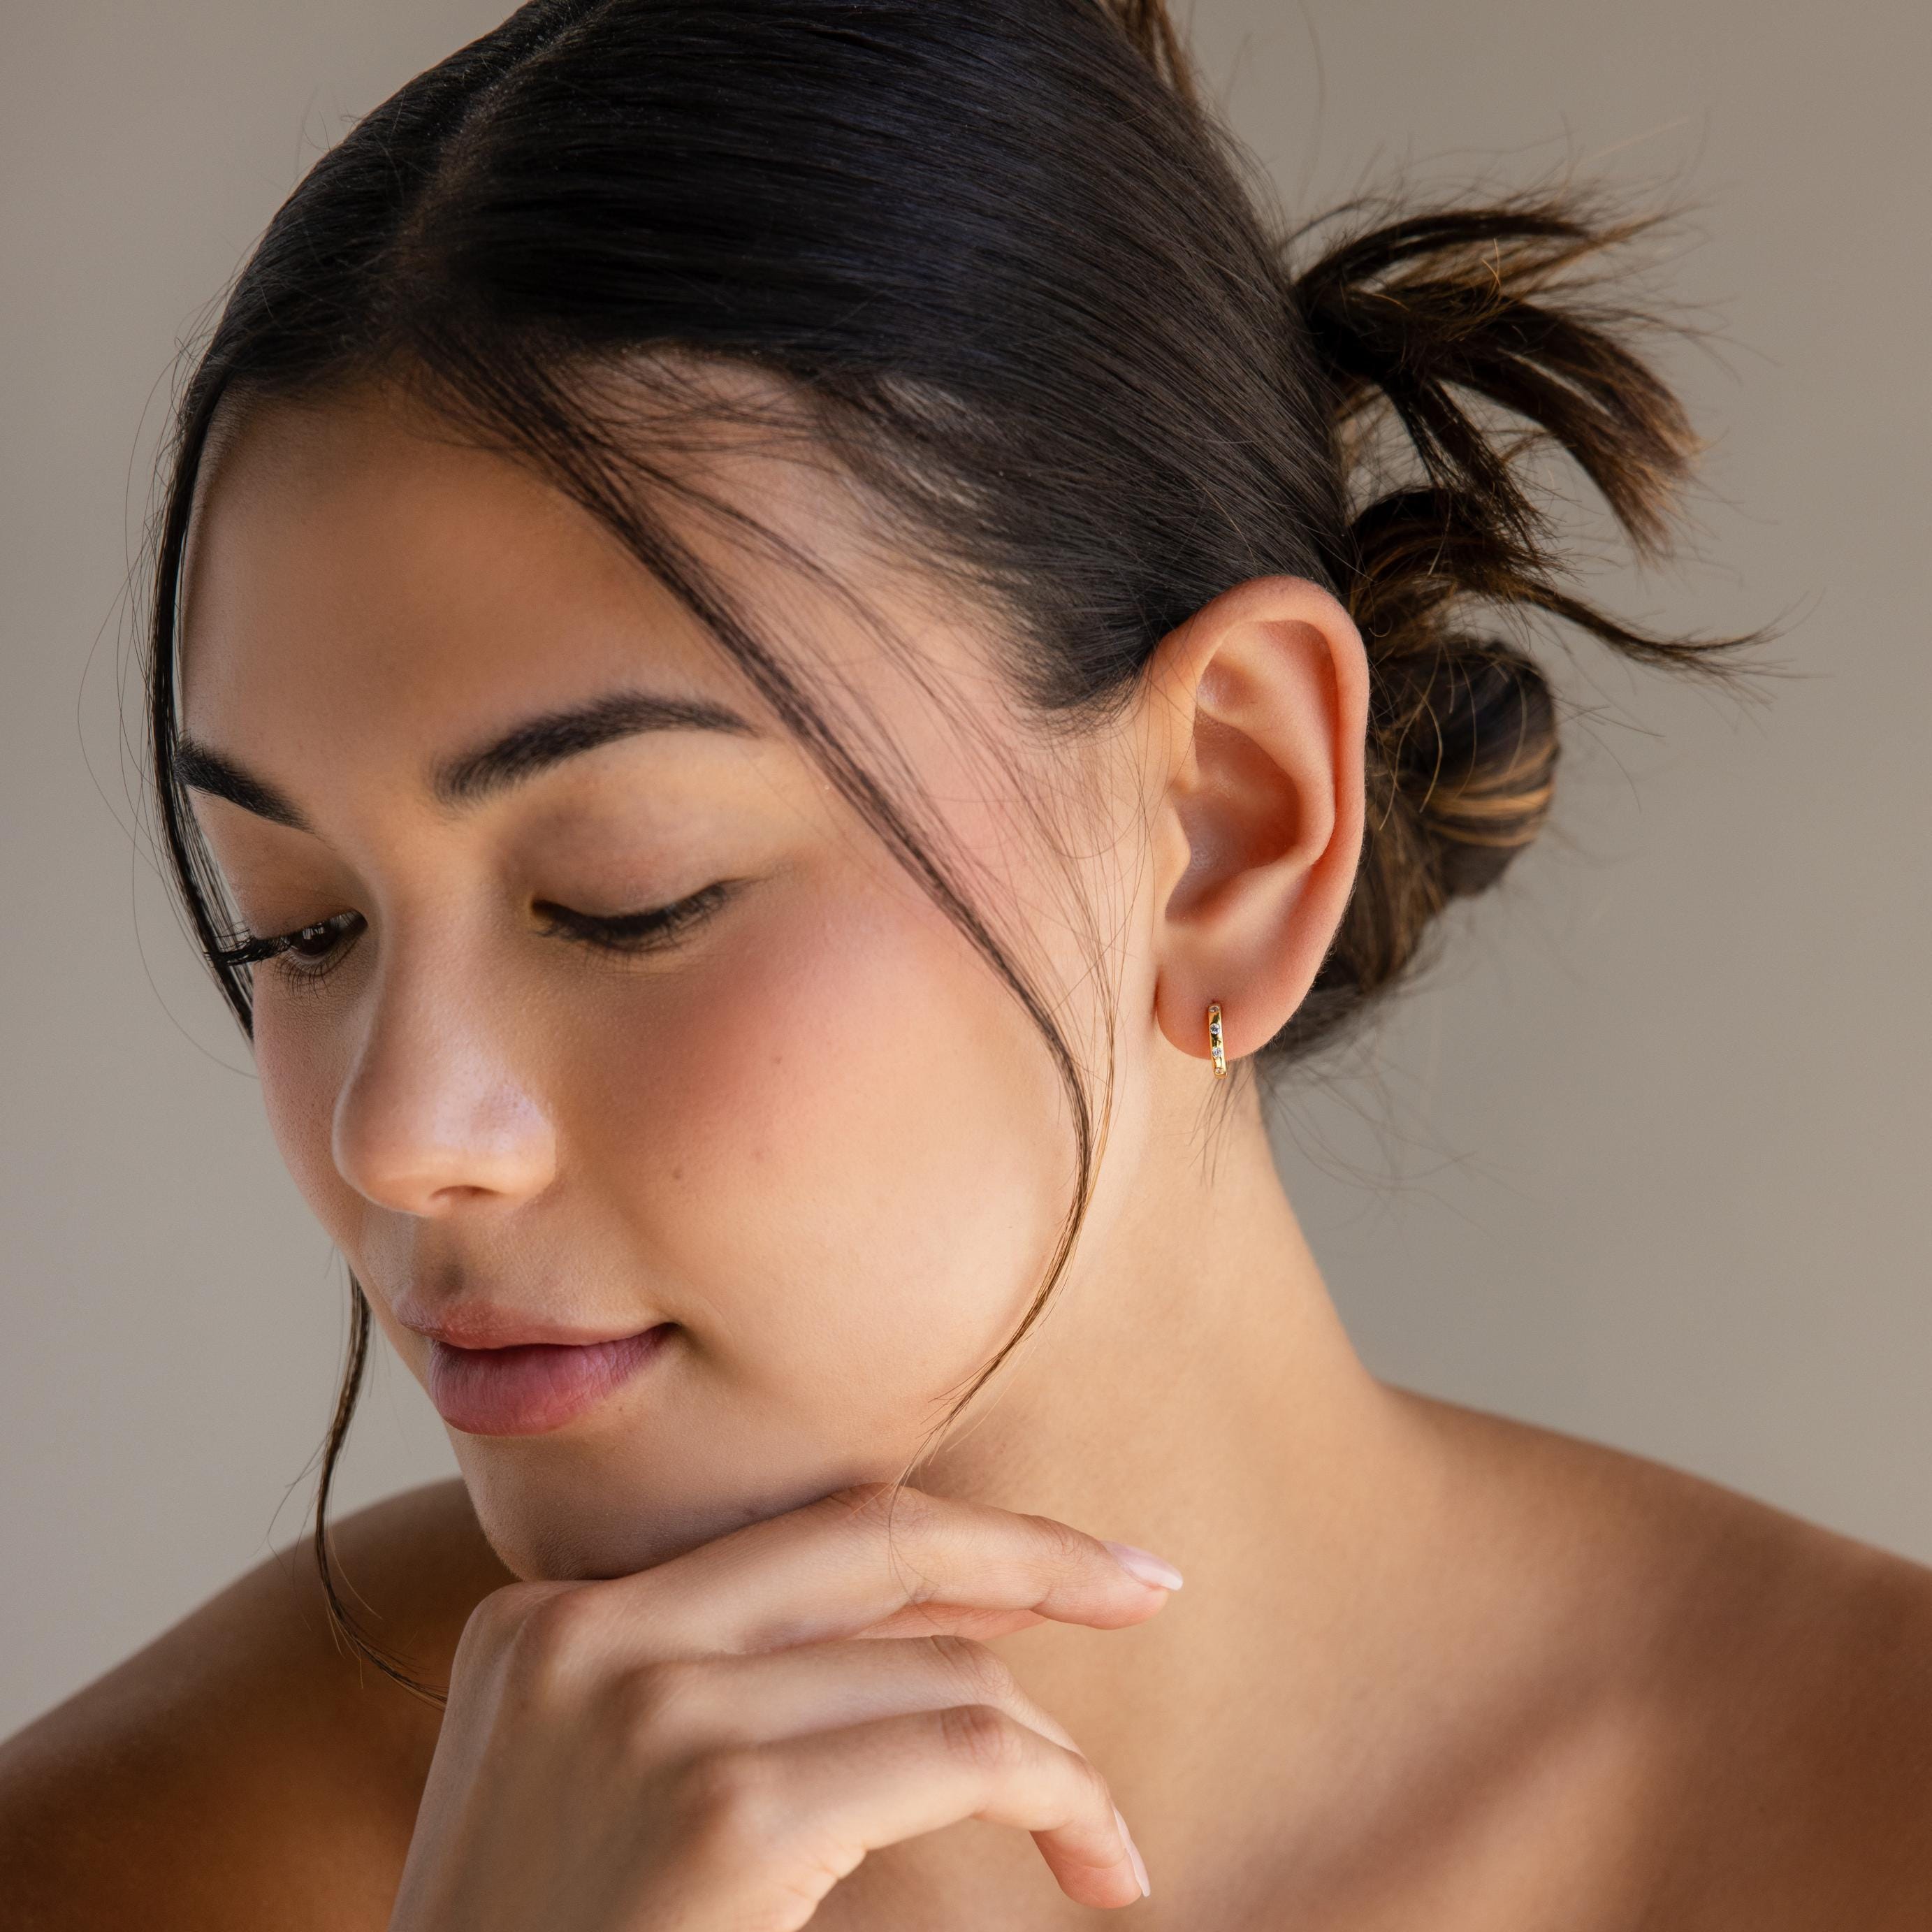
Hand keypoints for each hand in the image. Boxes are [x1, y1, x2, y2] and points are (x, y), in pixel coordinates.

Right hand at [386, 1481, 1176, 1930]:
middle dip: (1035, 1553)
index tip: (1061, 1569)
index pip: (804, 1542)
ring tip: (1100, 1842)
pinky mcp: (725, 1816)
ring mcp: (650, 1714)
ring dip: (1055, 1750)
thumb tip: (947, 1641)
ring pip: (942, 1670)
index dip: (954, 1549)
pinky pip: (965, 1754)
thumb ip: (728, 1701)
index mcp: (548, 1621)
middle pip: (876, 1541)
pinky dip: (1062, 1794)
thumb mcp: (605, 1807)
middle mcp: (591, 1634)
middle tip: (1148, 1587)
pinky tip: (1098, 1860)